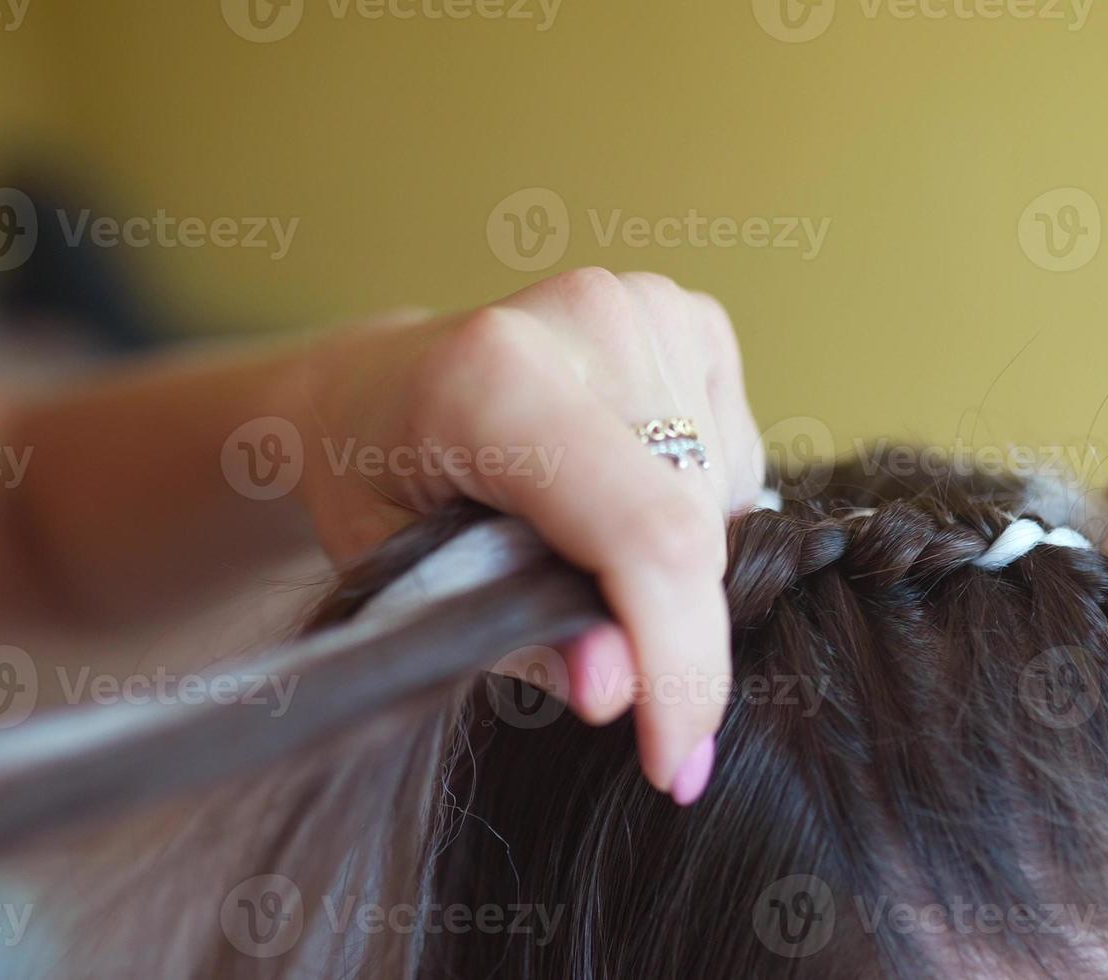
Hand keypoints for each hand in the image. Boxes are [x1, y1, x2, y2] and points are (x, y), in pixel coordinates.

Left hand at [281, 268, 762, 803]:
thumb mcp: (407, 583)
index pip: (646, 534)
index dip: (680, 659)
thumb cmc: (375, 484)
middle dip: (673, 631)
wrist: (372, 389)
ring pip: (726, 500)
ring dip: (680, 565)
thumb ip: (513, 639)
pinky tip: (615, 490)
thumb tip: (614, 689)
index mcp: (493, 378)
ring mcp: (645, 306)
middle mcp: (587, 319)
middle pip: (695, 526)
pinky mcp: (688, 313)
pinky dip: (697, 506)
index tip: (675, 761)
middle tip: (605, 668)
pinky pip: (736, 457)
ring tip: (576, 543)